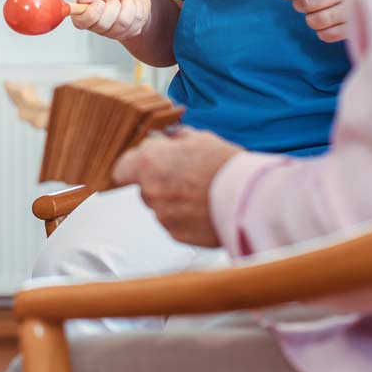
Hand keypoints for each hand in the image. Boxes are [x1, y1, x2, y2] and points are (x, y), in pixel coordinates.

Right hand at [71, 0, 151, 39]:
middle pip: (104, 24)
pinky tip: (133, 2)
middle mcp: (95, 26)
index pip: (80, 22)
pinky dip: (138, 6)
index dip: (92, 13)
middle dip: (113, 4)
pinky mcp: (128, 33)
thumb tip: (82, 0)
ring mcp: (112, 32)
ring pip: (123, 23)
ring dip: (128, 3)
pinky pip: (137, 22)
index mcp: (82, 11)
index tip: (100, 1)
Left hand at [112, 127, 241, 245]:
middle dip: (159, 181)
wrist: (249, 199)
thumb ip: (175, 138)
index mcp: (150, 162)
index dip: (133, 165)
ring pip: (160, 205)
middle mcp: (151, 191)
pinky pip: (174, 223)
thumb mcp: (199, 138)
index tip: (143, 163)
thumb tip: (167, 136)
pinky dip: (185, 217)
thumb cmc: (225, 166)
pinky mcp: (177, 235)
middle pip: (144, 186)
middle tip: (184, 174)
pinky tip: (204, 206)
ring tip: (200, 191)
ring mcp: (163, 215)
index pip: (121, 167)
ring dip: (173, 200)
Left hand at [280, 0, 361, 42]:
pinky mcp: (355, 28)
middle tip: (300, 4)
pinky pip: (327, 34)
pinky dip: (321, 32)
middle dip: (299, 4)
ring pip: (316, 20)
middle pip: (310, 2)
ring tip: (315, 14)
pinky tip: (326, 24)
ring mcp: (354, 10)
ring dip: (310, 19)